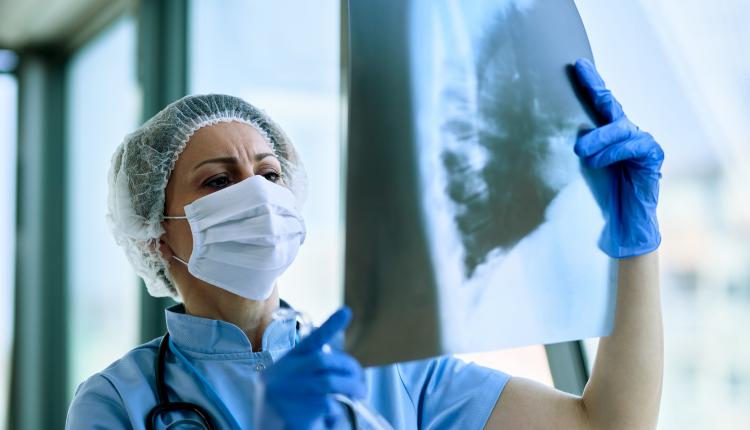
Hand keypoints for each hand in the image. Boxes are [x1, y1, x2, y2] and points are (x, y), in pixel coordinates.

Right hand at [259, 307, 365, 428]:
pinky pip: (324, 404)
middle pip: (322, 360)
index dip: (329, 326)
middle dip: (347, 368)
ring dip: (349, 388)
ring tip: (358, 395)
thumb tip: (347, 368)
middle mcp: (282, 373)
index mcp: (286, 362)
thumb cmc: (288, 404)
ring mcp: (284, 391)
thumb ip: (313, 370)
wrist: (268, 428)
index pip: (310, 340)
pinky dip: (335, 408)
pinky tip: (333, 415)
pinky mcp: (290, 410)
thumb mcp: (295, 381)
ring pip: (328, 382)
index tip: (346, 312)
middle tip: (361, 384)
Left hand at [573, 58, 663, 258]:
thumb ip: (566, 156)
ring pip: (620, 127)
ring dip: (598, 137)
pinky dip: (615, 150)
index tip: (577, 65)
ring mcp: (640, 144)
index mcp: (607, 136)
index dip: (591, 84)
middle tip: (579, 70)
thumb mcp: (575, 173)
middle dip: (595, 86)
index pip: (599, 106)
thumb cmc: (597, 201)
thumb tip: (534, 141)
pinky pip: (635, 145)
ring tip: (581, 151)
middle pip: (611, 106)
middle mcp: (625, 135)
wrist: (622, 229)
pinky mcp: (652, 158)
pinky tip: (598, 160)